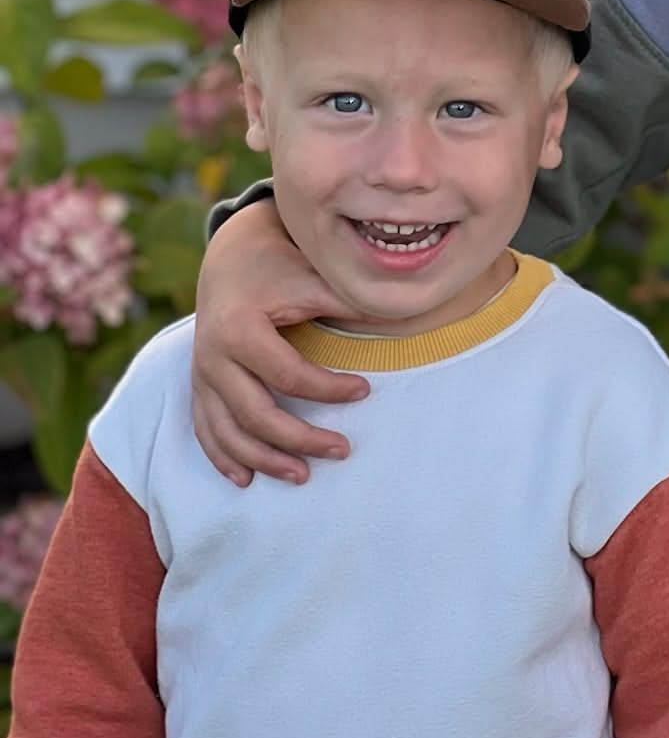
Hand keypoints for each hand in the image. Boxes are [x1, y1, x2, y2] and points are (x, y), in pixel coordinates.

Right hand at [191, 198, 368, 486]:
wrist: (229, 257)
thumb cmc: (278, 267)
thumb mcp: (310, 278)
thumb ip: (347, 301)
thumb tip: (401, 316)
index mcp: (240, 330)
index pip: (289, 375)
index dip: (329, 389)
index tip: (365, 391)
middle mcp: (212, 358)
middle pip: (256, 415)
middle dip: (300, 439)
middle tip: (343, 450)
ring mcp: (201, 375)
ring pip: (228, 433)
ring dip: (264, 460)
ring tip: (303, 476)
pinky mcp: (198, 385)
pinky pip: (206, 430)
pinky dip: (224, 457)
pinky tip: (246, 479)